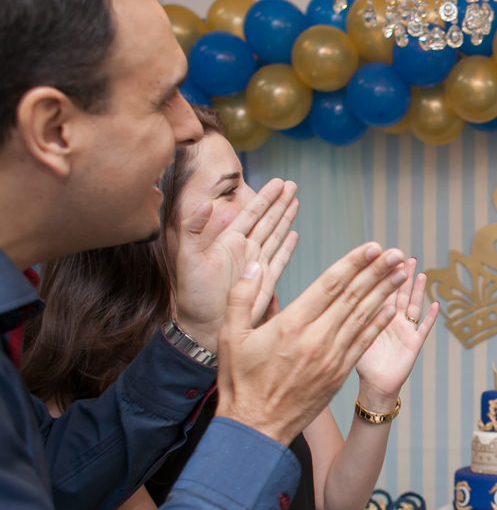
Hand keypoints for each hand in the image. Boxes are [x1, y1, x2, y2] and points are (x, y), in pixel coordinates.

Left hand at [174, 178, 298, 350]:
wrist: (204, 327)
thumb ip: (192, 230)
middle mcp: (244, 251)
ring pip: (276, 235)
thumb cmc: (193, 297)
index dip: (265, 197)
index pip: (251, 214)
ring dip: (286, 218)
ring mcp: (256, 265)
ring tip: (296, 201)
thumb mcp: (186, 260)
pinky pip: (280, 259)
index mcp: (227, 242)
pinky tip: (295, 235)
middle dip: (279, 202)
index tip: (278, 182)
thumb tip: (205, 204)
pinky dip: (288, 247)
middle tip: (292, 185)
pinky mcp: (265, 281)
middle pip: (267, 220)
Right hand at [215, 242, 407, 444]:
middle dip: (377, 272)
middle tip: (396, 252)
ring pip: (363, 317)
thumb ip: (242, 297)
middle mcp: (317, 339)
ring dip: (384, 292)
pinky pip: (364, 343)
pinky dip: (379, 323)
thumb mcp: (230, 336)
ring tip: (400, 272)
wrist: (257, 428)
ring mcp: (332, 358)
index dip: (354, 263)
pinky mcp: (339, 374)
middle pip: (353, 297)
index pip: (330, 285)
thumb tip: (257, 266)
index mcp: (291, 325)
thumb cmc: (240, 380)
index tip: (373, 247)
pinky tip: (392, 308)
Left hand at [354, 258, 439, 410]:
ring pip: (413, 305)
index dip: (382, 274)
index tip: (383, 256)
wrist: (373, 385)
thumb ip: (346, 318)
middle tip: (406, 257)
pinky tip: (435, 304)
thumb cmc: (361, 362)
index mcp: (376, 315)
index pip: (379, 289)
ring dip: (417, 290)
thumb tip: (330, 298)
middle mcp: (393, 319)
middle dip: (402, 275)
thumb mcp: (349, 336)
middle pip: (399, 292)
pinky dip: (430, 317)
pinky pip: (424, 328)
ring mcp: (405, 330)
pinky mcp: (414, 344)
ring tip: (421, 273)